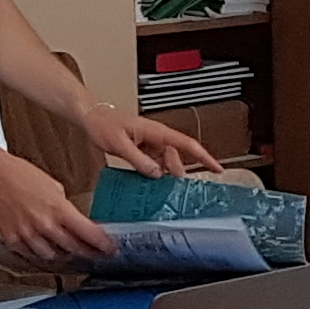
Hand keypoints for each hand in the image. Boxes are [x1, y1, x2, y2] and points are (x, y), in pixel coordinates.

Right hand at [0, 154, 111, 268]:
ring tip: (70, 253)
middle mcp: (44, 224)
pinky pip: (30, 255)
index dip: (103, 245)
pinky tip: (45, 252)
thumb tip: (74, 220)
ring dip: (63, 256)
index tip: (111, 249)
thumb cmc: (20, 174)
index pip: (89, 234)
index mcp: (59, 209)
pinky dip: (39, 255)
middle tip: (95, 254)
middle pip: (74, 248)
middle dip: (87, 253)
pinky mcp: (12, 239)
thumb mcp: (54, 186)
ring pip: (52, 256)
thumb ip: (64, 207)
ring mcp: (27, 234)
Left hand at [83, 104, 217, 176]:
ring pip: (166, 162)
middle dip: (178, 174)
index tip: (217, 168)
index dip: (205, 157)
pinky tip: (149, 182)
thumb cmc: (104, 124)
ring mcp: (150, 143)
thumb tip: (156, 173)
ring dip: (165, 175)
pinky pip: (155, 163)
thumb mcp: (120, 144)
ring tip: (161, 189)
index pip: (187, 144)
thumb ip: (139, 160)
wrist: (92, 117)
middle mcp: (157, 137)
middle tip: (176, 191)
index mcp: (157, 131)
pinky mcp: (143, 149)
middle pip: (176, 158)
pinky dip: (155, 173)